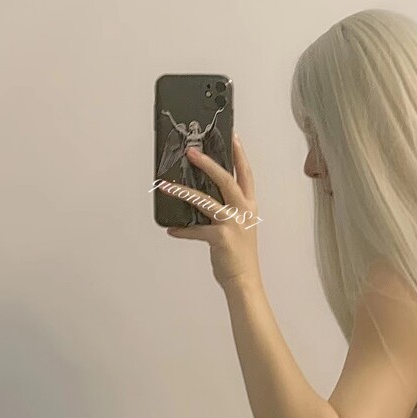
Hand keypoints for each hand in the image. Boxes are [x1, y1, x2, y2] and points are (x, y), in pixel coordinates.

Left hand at [165, 133, 262, 292]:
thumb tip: (200, 199)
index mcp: (249, 206)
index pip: (246, 174)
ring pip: (206, 200)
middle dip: (208, 163)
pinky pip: (196, 230)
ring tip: (167, 184)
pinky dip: (182, 230)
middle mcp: (244, 211)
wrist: (244, 280)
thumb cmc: (240, 255)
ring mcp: (233, 224)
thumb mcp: (238, 227)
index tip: (233, 136)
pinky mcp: (221, 238)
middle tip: (192, 151)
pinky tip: (171, 229)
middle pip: (226, 179)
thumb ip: (224, 210)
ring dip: (184, 191)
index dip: (240, 155)